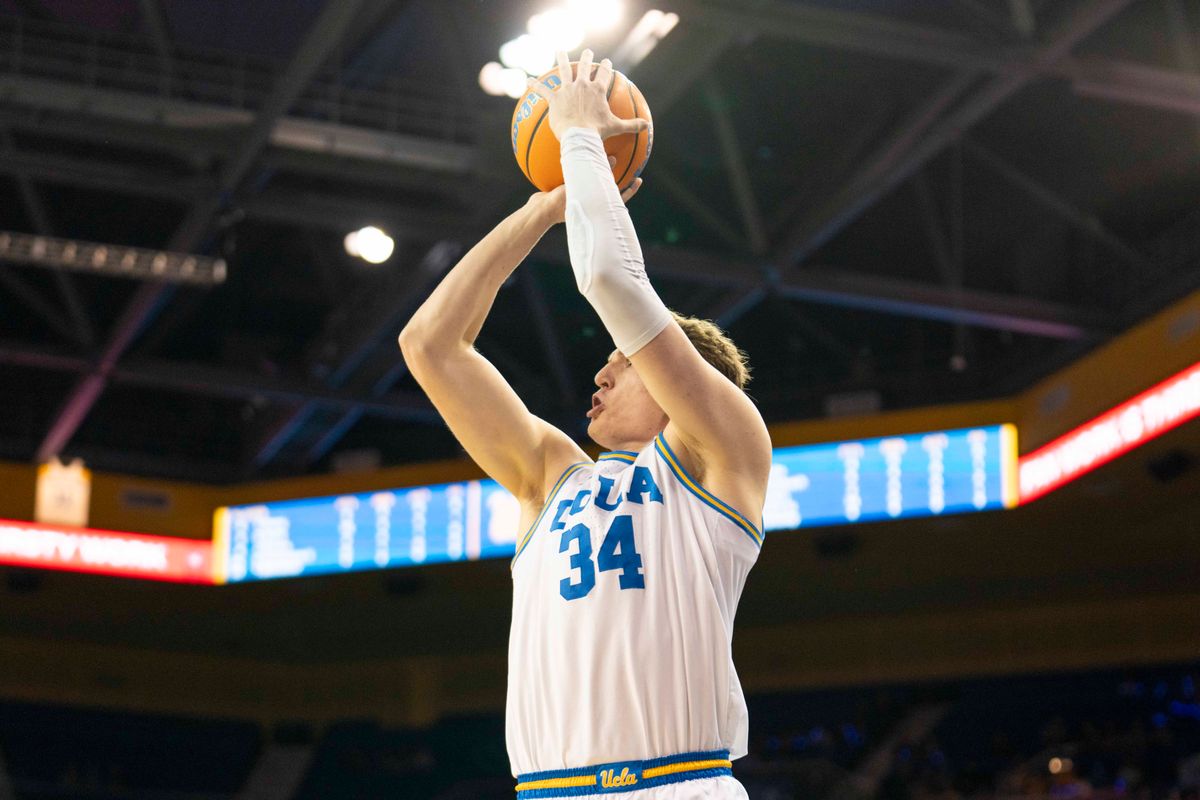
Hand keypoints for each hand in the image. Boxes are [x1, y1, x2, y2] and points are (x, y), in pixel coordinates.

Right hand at [526, 158, 643, 225]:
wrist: (538, 211)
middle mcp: (590, 203)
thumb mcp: (577, 186)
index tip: (639, 180)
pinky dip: (581, 171)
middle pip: (609, 190)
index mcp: (596, 206)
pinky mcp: (568, 194)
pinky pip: (578, 180)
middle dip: (618, 178)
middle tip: (627, 166)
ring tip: (606, 160)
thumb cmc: (558, 203)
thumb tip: (613, 159)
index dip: (630, 189)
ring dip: (600, 173)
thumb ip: (594, 172)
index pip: (619, 198)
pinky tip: (579, 159)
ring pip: (594, 185)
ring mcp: (579, 199)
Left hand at [527, 49, 649, 141]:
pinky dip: (534, 85)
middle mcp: (582, 85)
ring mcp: (567, 90)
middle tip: (587, 52)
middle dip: (586, 57)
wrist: (579, 136)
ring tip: (559, 51)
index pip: (603, 73)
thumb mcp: (616, 127)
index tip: (606, 62)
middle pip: (584, 66)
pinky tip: (527, 81)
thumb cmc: (598, 132)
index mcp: (597, 90)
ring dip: (560, 59)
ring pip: (563, 70)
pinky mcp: (554, 99)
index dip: (605, 67)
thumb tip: (647, 126)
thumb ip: (632, 124)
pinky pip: (542, 90)